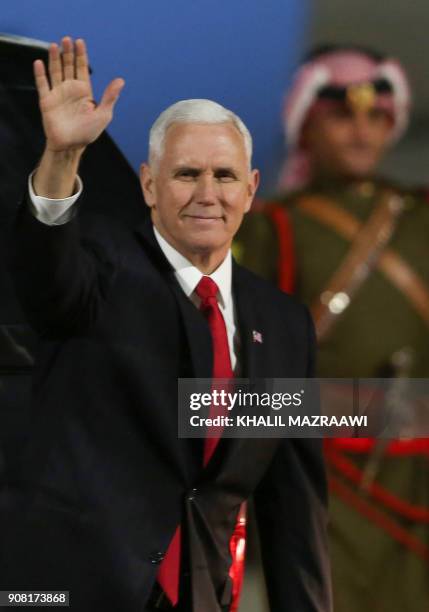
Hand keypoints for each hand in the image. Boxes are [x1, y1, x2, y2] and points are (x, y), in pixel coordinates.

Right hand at [34, 36, 124, 152]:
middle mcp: (70, 90)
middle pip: (68, 66)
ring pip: (55, 71)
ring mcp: (58, 94)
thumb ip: (110, 97)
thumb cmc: (88, 133)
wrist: (71, 146)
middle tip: (67, 39)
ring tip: (55, 45)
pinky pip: (42, 84)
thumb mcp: (103, 115)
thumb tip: (121, 80)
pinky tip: (39, 62)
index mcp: (84, 91)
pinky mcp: (47, 101)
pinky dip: (40, 74)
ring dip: (55, 58)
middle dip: (68, 53)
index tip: (80, 42)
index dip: (81, 55)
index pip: (82, 68)